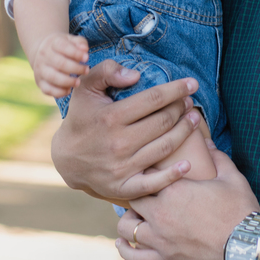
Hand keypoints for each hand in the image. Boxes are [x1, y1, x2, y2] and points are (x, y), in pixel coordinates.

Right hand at [31, 33, 88, 97]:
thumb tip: (84, 49)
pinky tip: (68, 90)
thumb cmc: (63, 47)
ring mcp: (40, 69)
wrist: (42, 52)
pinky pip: (47, 90)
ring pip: (53, 77)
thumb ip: (80, 43)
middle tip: (86, 70)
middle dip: (76, 68)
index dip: (76, 53)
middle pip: (60, 63)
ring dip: (68, 81)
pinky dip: (59, 92)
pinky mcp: (39, 82)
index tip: (87, 58)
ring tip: (78, 82)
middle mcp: (44, 56)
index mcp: (52, 43)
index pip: (63, 47)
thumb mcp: (71, 40)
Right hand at [51, 60, 201, 200]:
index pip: (153, 99)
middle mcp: (118, 143)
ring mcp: (122, 167)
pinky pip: (153, 183)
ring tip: (194, 119)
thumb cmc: (82, 118)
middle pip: (163, 122)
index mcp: (110, 117)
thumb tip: (135, 75)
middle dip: (181, 108)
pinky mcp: (123, 187)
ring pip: (165, 147)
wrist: (65, 159)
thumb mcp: (85, 89)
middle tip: (189, 102)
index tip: (192, 83)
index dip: (176, 89)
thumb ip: (106, 71)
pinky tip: (187, 164)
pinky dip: (173, 175)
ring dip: (185, 132)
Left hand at [116, 142, 259, 259]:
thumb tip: (208, 143)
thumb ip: (217, 157)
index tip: (150, 170)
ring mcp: (160, 240)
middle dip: (136, 193)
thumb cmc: (241, 211)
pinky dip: (126, 249)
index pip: (148, 173)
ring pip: (126, 227)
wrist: (248, 249)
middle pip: (133, 198)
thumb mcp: (232, 177)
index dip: (147, 171)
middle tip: (143, 192)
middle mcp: (161, 214)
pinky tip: (123, 243)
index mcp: (174, 190)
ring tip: (133, 217)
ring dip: (128, 220)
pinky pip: (134, 257)